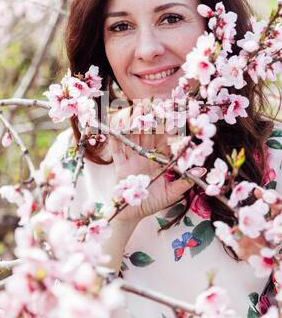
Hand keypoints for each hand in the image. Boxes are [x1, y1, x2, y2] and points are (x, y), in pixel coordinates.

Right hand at [108, 107, 205, 221]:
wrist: (131, 215)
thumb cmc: (151, 203)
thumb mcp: (170, 194)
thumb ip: (184, 183)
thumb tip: (202, 172)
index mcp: (158, 160)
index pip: (165, 141)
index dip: (170, 128)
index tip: (176, 114)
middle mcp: (145, 156)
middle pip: (148, 134)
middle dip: (152, 119)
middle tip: (157, 103)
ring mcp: (131, 159)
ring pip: (133, 137)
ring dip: (135, 123)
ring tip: (139, 108)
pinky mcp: (119, 166)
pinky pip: (117, 150)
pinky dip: (116, 139)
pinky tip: (117, 128)